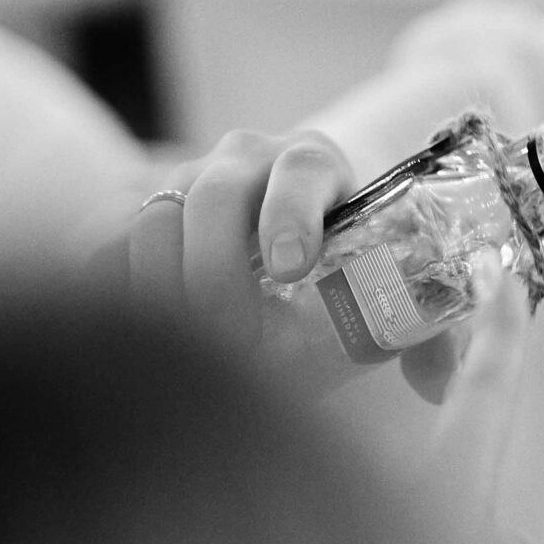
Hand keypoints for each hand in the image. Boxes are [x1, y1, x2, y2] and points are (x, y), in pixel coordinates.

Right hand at [124, 129, 463, 401]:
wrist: (293, 233)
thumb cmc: (351, 270)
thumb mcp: (396, 288)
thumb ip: (429, 333)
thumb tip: (439, 384)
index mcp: (317, 164)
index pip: (302, 170)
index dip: (293, 215)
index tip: (292, 270)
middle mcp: (245, 158)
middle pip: (213, 194)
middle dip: (217, 273)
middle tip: (232, 343)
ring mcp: (181, 180)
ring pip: (152, 220)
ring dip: (168, 291)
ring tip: (194, 353)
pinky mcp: (132, 213)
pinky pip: (104, 242)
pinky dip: (116, 289)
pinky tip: (146, 342)